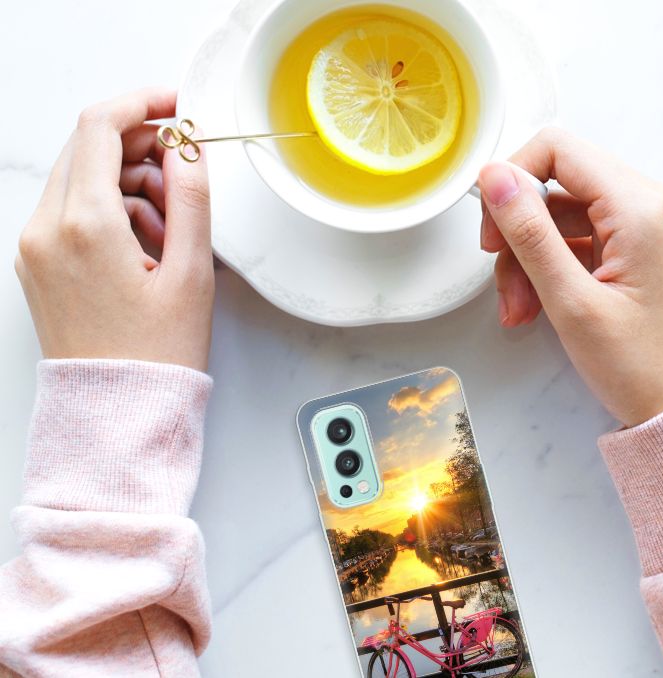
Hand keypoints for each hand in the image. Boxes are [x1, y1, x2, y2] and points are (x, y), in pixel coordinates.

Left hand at [15, 88, 213, 371]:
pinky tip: (147, 244)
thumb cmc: (156, 354)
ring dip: (129, 182)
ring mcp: (35, 246)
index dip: (143, 103)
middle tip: (185, 174)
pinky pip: (72, 210)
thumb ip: (192, 198)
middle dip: (141, 147)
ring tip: (173, 228)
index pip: (101, 127)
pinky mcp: (37, 263)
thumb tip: (188, 147)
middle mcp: (47, 229)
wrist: (117, 412)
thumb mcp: (192, 272)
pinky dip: (111, 210)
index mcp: (85, 225)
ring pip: (82, 178)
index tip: (176, 105)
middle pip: (88, 148)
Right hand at [478, 128, 662, 426]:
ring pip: (561, 213)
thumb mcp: (571, 301)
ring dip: (529, 257)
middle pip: (557, 182)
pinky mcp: (637, 245)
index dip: (513, 179)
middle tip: (502, 279)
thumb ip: (529, 233)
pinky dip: (550, 267)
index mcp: (640, 207)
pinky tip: (537, 306)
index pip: (558, 149)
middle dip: (519, 230)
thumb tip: (494, 177)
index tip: (492, 228)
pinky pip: (578, 237)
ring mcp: (645, 224)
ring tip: (520, 309)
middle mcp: (649, 202)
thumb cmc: (640, 366)